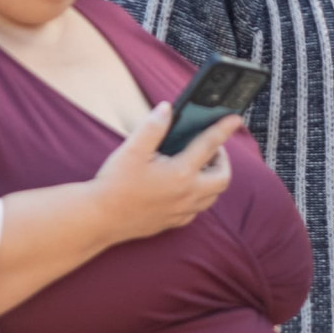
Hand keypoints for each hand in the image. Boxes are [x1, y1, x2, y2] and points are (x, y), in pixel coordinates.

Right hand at [90, 102, 241, 243]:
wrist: (98, 219)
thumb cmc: (114, 184)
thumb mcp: (132, 149)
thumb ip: (153, 126)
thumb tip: (168, 109)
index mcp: (181, 173)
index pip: (210, 145)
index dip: (224, 129)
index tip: (235, 119)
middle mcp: (187, 194)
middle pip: (222, 178)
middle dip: (222, 161)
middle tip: (211, 148)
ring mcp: (182, 211)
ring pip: (212, 196)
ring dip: (213, 179)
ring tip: (199, 166)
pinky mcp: (173, 222)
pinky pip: (197, 210)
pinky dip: (199, 196)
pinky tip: (184, 187)